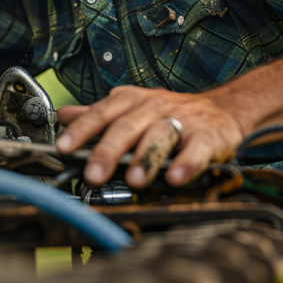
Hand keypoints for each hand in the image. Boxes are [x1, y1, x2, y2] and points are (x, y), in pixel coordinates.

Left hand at [55, 85, 244, 187]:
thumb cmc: (169, 113)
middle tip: (93, 173)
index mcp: (130, 101)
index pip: (101, 114)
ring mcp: (180, 121)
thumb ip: (97, 114)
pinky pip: (196, 149)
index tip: (63, 147)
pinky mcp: (206, 136)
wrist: (220, 110)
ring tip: (133, 180)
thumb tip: (62, 116)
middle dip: (108, 150)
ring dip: (145, 158)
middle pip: (127, 127)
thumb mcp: (131, 108)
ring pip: (160, 136)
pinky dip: (187, 164)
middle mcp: (153, 108)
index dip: (81, 130)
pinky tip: (176, 178)